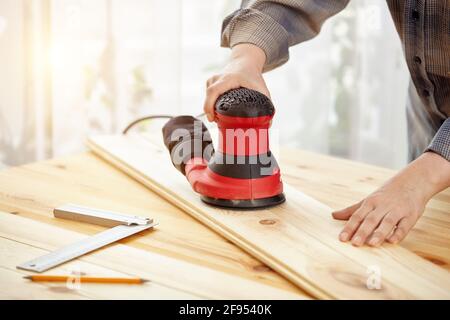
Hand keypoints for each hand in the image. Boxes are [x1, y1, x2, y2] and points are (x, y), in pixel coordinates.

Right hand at [203, 43, 269, 120]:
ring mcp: (214, 78)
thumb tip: (268, 123)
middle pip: (208, 94)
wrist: (246, 61)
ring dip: (210, 106)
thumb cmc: (253, 76)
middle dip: (208, 109)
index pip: (214, 91)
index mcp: (230, 78)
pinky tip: (216, 108)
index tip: (212, 117)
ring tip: (217, 116)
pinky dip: (210, 102)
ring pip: (207, 95)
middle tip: (215, 121)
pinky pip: (207, 94)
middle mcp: (219, 77)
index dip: (209, 105)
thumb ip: (267, 104)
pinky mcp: (211, 81)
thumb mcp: (262, 89)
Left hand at [332, 152, 449, 246]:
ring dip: (380, 232)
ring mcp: (397, 210)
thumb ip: (352, 210)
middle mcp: (382, 206)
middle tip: (354, 243)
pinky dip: (399, 233)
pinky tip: (392, 241)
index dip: (349, 227)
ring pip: (387, 222)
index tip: (341, 239)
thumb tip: (333, 215)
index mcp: (370, 202)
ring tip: (372, 244)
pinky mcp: (411, 215)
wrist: (413, 181)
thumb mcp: (368, 200)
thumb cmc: (386, 194)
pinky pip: (404, 225)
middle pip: (371, 219)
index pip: (357, 216)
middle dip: (362, 231)